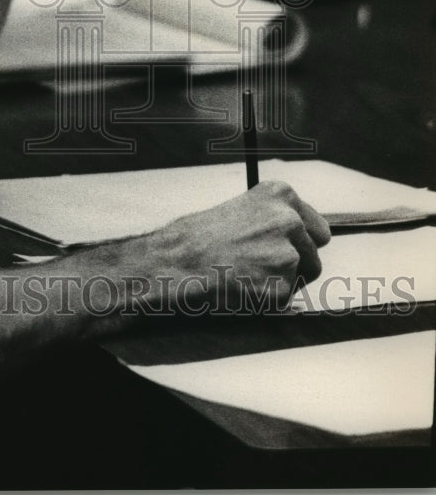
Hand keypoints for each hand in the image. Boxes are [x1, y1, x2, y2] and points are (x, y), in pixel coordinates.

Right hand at [145, 180, 331, 311]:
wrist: (175, 262)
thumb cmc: (198, 237)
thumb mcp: (241, 210)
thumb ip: (274, 220)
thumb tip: (300, 239)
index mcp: (281, 194)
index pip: (318, 229)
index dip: (299, 244)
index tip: (280, 249)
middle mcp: (290, 220)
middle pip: (313, 256)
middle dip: (294, 266)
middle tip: (258, 266)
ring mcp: (287, 254)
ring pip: (301, 279)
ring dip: (279, 282)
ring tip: (244, 274)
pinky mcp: (281, 287)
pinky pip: (283, 300)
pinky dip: (266, 300)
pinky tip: (240, 288)